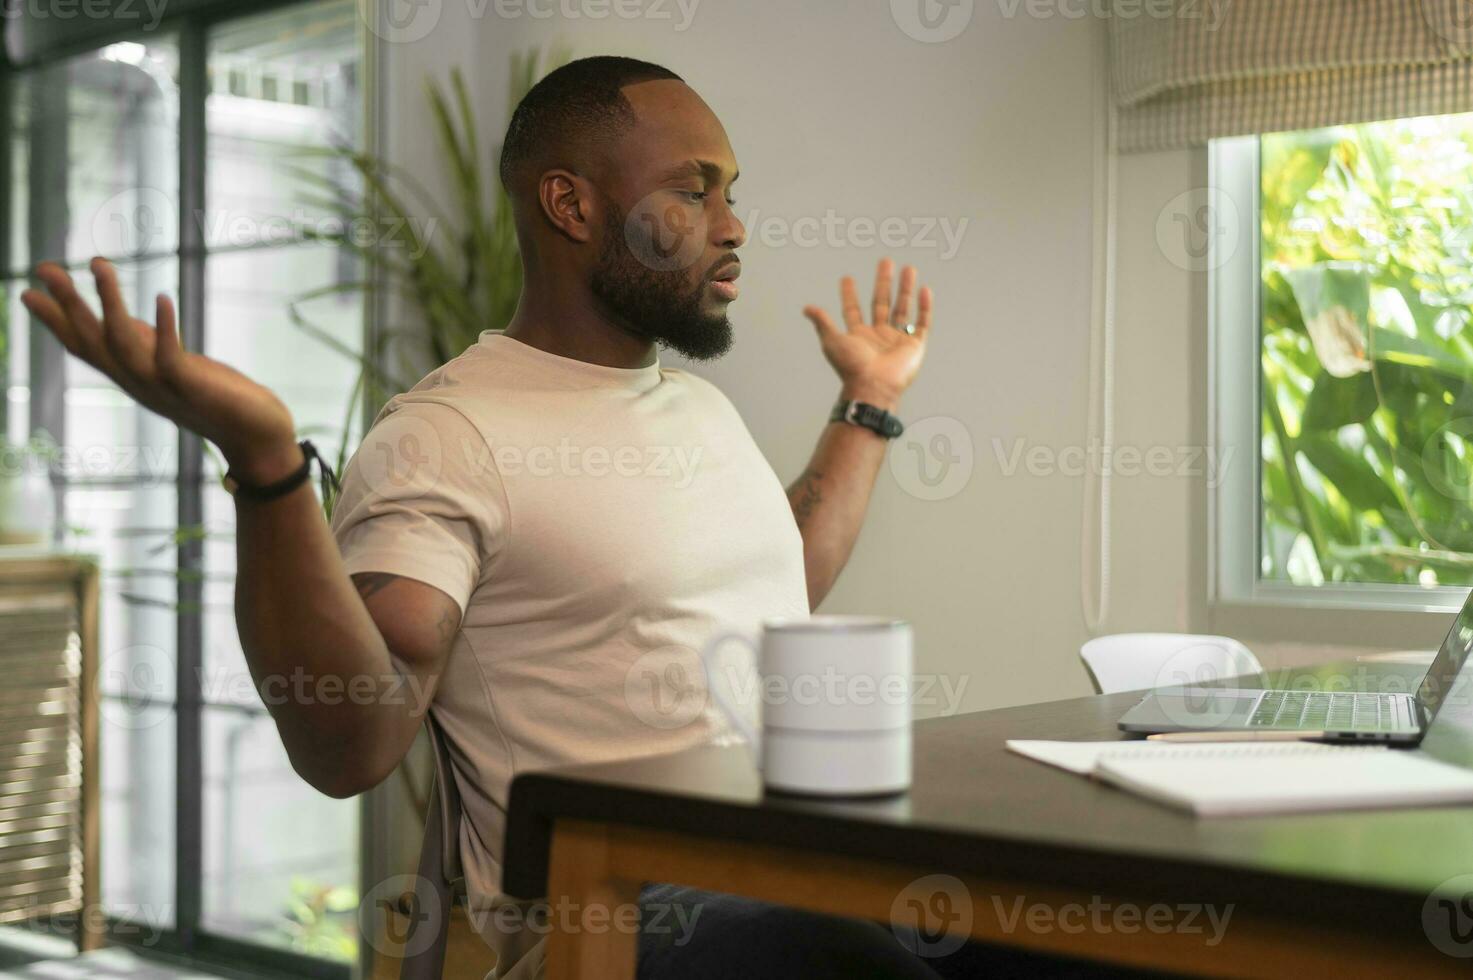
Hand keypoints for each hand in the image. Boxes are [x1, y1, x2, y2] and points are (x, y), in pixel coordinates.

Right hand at [22, 258, 300, 483]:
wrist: (255, 436)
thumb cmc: (215, 397)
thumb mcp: (170, 366)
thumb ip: (144, 343)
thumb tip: (115, 316)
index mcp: (131, 377)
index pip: (83, 348)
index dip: (55, 321)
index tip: (27, 289)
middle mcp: (138, 383)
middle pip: (92, 343)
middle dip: (67, 305)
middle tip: (44, 268)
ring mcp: (162, 387)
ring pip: (123, 344)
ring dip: (110, 303)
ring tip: (100, 263)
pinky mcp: (192, 388)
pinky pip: (171, 358)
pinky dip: (164, 328)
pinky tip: (160, 297)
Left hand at [802, 258, 931, 409]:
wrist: (873, 386)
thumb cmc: (851, 367)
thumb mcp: (832, 340)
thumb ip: (822, 322)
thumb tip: (806, 308)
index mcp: (858, 335)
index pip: (853, 310)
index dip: (849, 295)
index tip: (847, 278)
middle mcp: (878, 336)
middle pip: (881, 303)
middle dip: (883, 282)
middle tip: (885, 262)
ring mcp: (897, 340)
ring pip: (903, 308)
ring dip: (905, 289)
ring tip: (908, 269)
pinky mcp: (914, 346)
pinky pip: (922, 323)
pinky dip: (924, 307)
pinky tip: (924, 290)